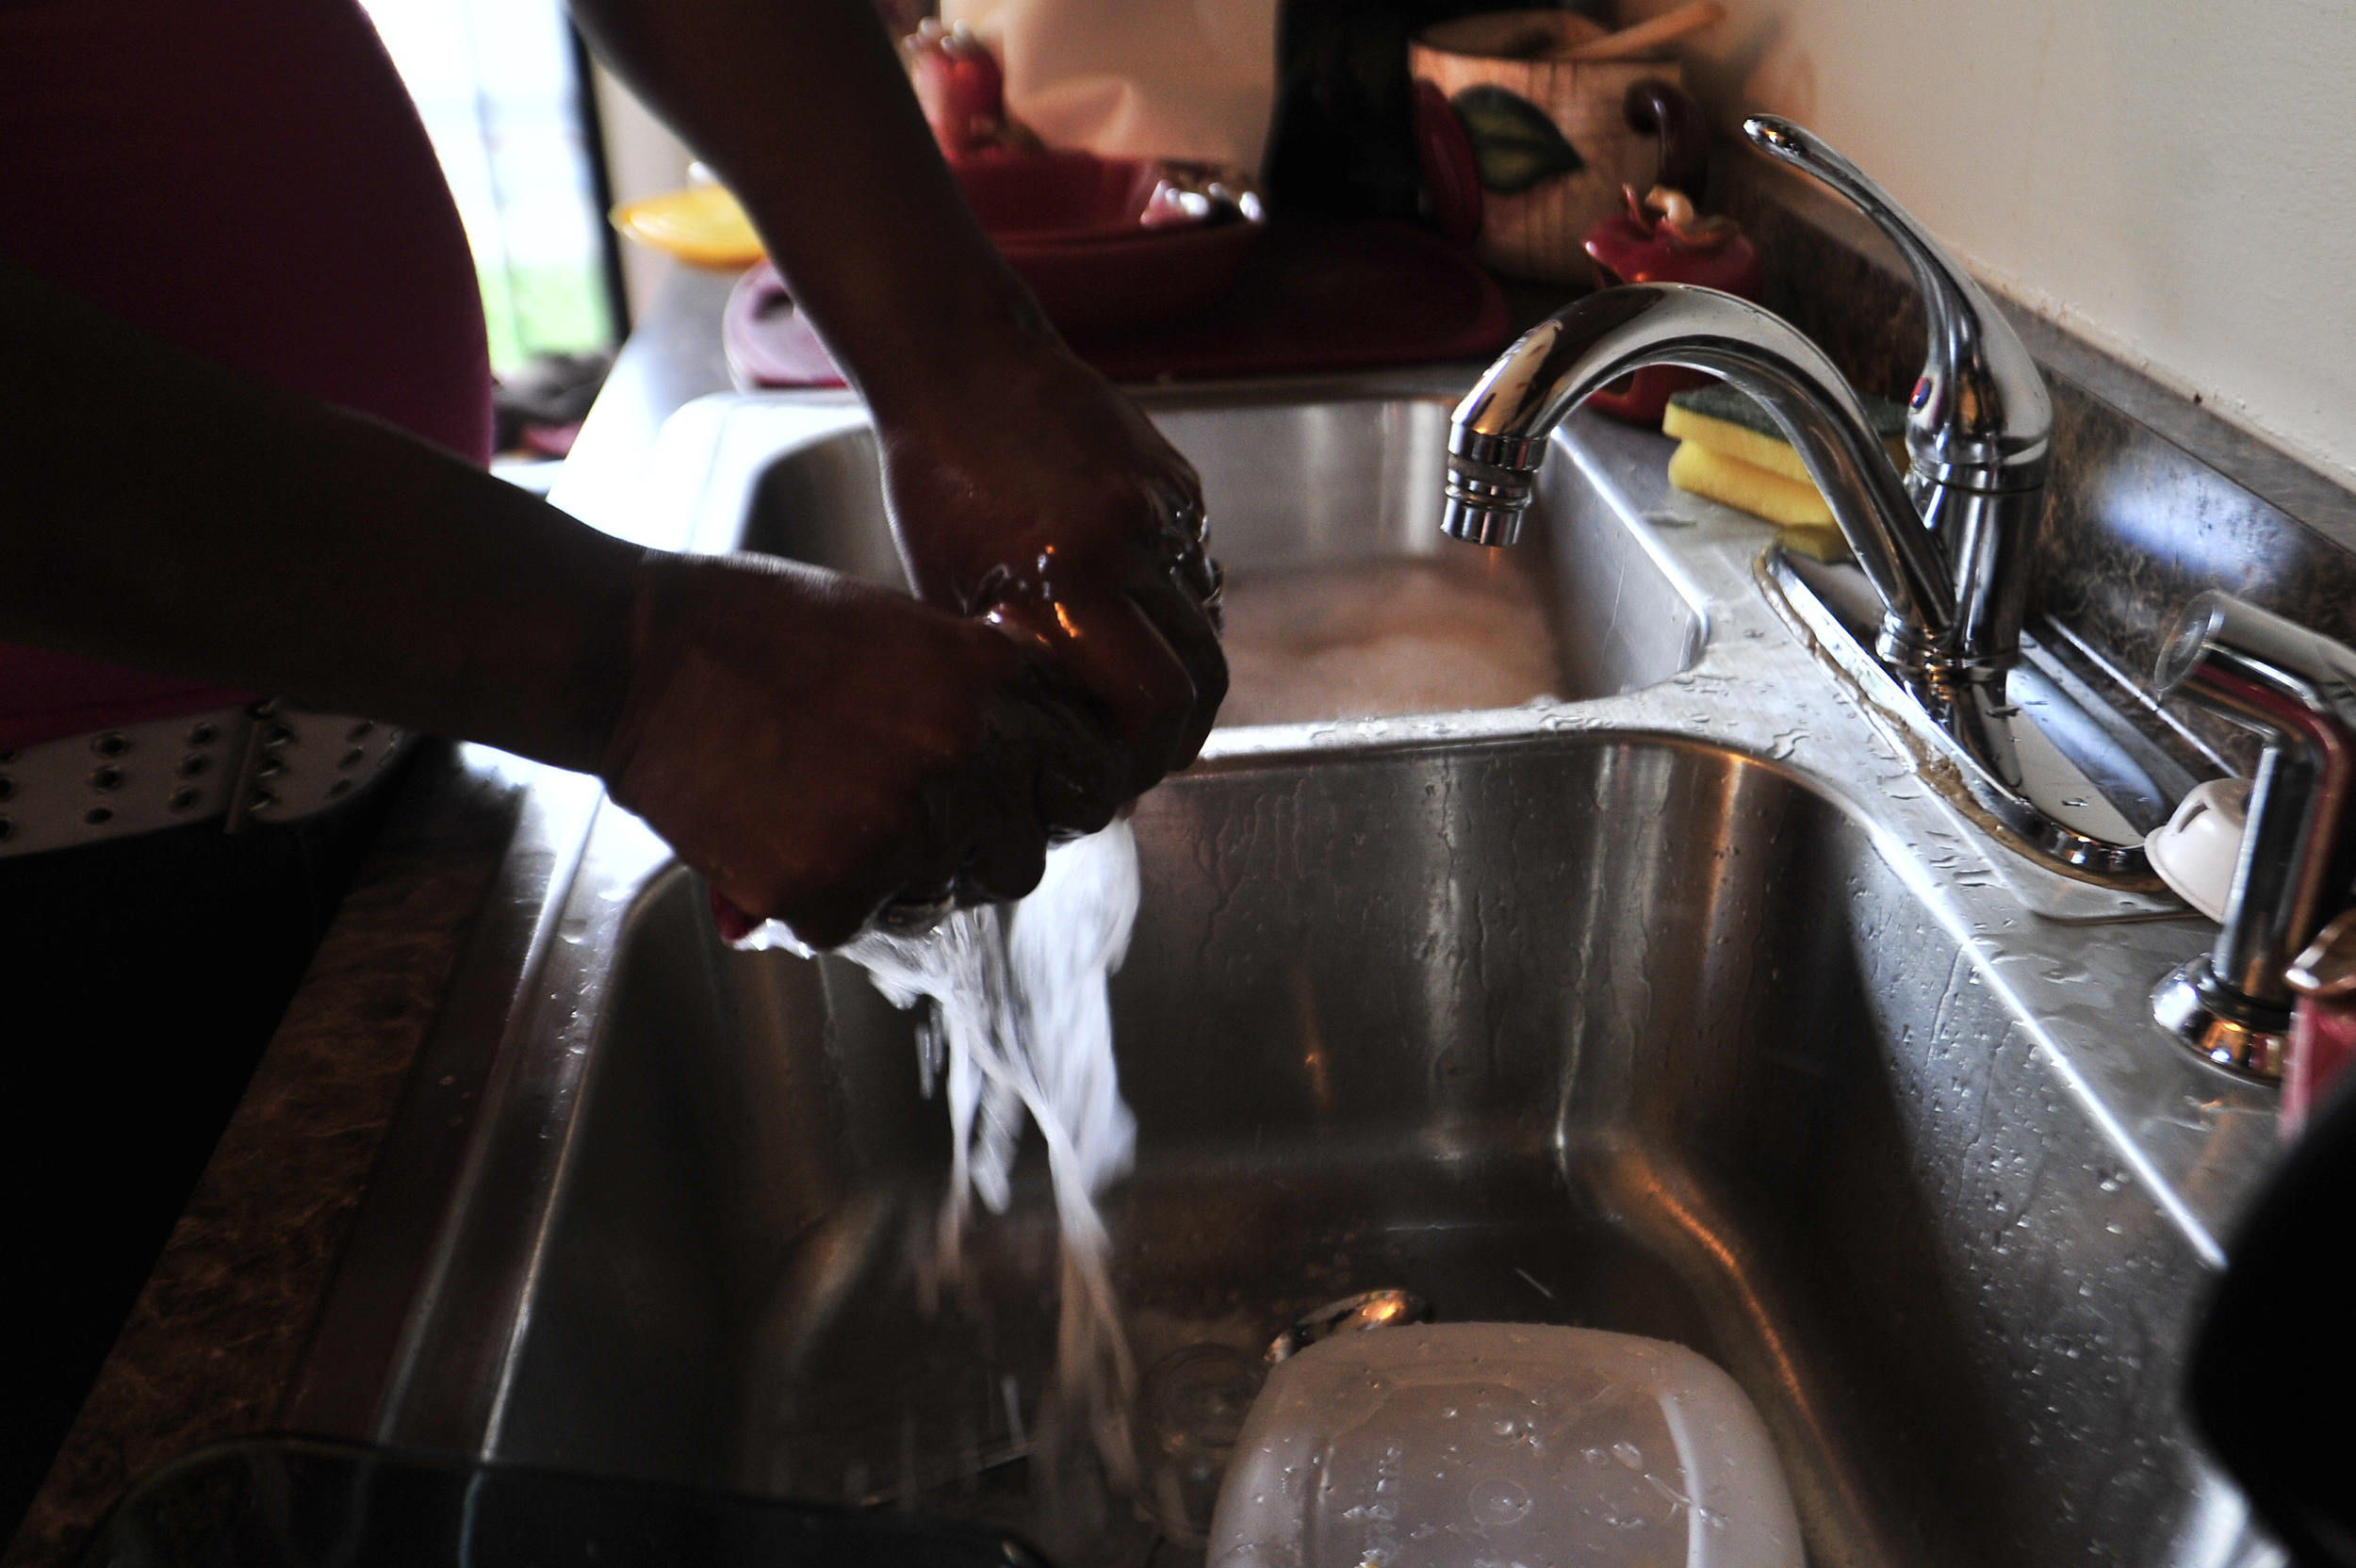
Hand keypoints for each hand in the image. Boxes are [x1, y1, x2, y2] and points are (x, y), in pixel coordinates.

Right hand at [598, 550, 1117, 948]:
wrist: (639, 652)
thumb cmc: (759, 628)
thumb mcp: (902, 631)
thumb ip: (977, 698)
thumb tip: (1033, 772)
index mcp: (993, 683)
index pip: (1083, 783)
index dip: (1043, 798)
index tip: (1007, 800)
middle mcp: (967, 757)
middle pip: (1020, 859)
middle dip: (971, 851)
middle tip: (900, 820)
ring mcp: (902, 826)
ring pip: (939, 899)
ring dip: (893, 876)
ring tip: (821, 815)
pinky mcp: (830, 887)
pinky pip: (855, 924)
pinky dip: (816, 898)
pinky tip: (775, 834)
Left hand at [877, 337, 1227, 797]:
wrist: (963, 366)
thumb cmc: (938, 483)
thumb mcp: (957, 597)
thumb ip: (1020, 671)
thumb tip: (1064, 749)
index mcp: (1069, 577)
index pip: (1157, 704)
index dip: (1145, 758)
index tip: (1115, 778)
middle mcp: (1132, 543)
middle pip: (1206, 677)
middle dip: (1180, 732)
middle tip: (1143, 755)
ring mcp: (1167, 509)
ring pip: (1208, 626)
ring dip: (1179, 671)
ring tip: (1130, 687)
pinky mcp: (1181, 484)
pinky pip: (1198, 571)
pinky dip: (1174, 609)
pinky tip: (1126, 613)